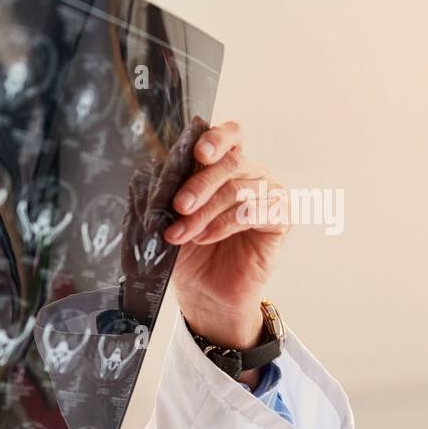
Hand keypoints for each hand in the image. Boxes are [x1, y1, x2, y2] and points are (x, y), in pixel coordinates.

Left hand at [166, 120, 289, 358]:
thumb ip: (163, 196)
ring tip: (181, 234)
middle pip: (232, 162)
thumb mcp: (168, 221)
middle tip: (178, 206)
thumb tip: (147, 175)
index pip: (229, 136)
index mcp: (224, 166)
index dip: (216, 138)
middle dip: (200, 184)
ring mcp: (268, 195)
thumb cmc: (188, 253)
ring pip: (239, 189)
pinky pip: (255, 212)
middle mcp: (250, 174)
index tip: (199, 151)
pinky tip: (205, 238)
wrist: (204, 292)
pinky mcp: (280, 219)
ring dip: (205, 212)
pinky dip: (224, 225)